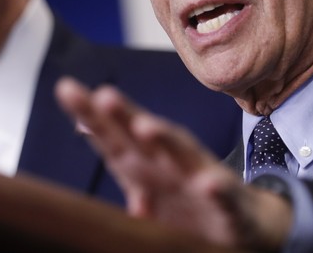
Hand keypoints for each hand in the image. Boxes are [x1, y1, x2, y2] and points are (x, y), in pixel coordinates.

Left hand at [55, 77, 292, 250]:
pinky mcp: (228, 204)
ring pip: (182, 154)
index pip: (114, 134)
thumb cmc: (187, 202)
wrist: (246, 223)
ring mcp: (200, 180)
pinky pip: (222, 196)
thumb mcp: (145, 183)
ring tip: (145, 127)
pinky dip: (216, 189)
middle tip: (103, 95)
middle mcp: (171, 163)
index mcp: (146, 163)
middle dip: (124, 115)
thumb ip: (118, 156)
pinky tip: (208, 184)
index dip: (91, 113)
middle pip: (143, 135)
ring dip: (165, 138)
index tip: (67, 89)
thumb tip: (82, 127)